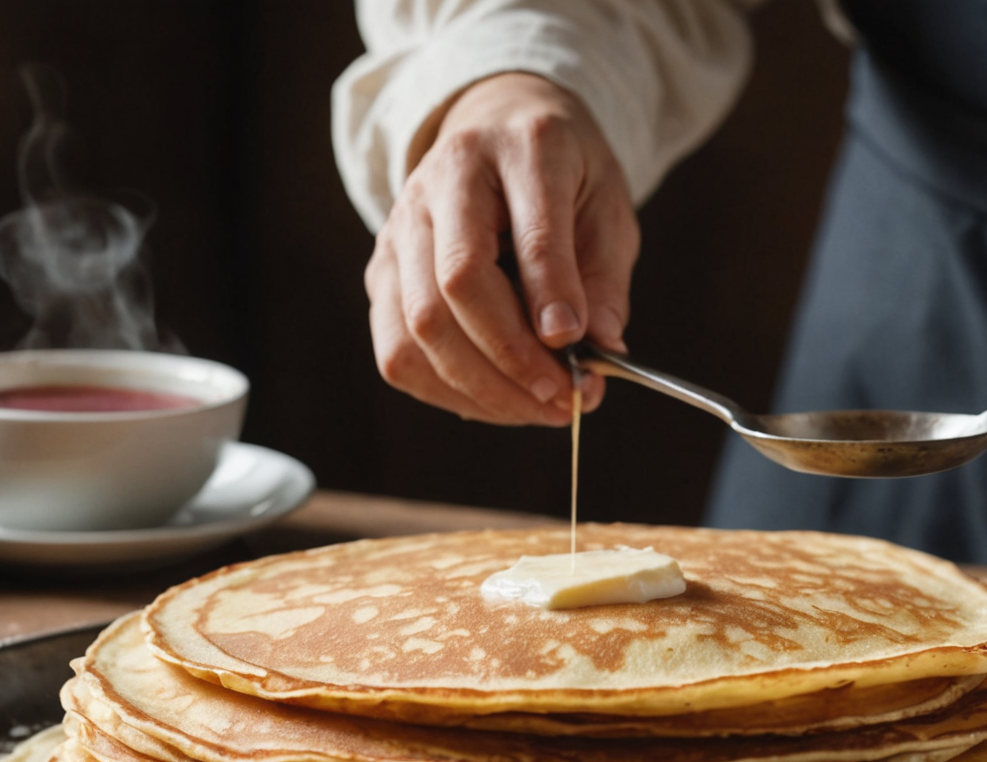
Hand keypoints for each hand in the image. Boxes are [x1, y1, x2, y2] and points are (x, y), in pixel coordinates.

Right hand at [365, 73, 638, 425]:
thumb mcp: (606, 207)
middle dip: (514, 358)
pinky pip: (397, 350)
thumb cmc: (561, 175)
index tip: (579, 351)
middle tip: (567, 398)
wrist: (496, 128)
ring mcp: (400, 228)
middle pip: (457, 285)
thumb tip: (600, 349)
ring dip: (481, 387)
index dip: (551, 297)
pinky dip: (447, 390)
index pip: (527, 231)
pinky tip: (495, 399)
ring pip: (419, 326)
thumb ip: (603, 278)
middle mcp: (443, 182)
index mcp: (518, 149)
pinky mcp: (380, 271)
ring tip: (538, 407)